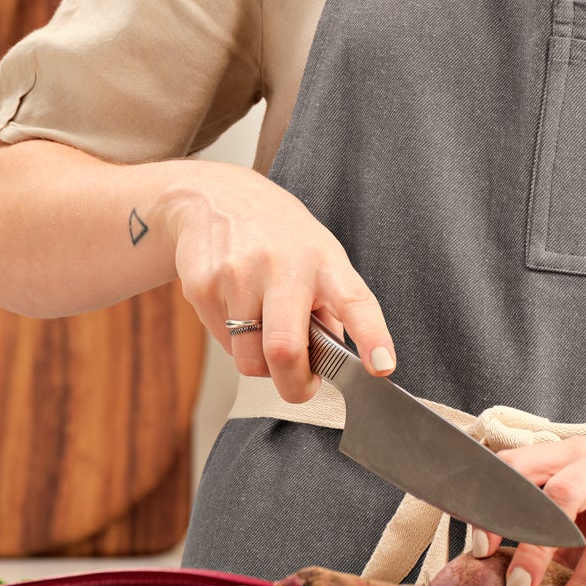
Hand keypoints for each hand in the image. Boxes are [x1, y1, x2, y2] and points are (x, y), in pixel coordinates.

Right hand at [153, 165, 395, 408]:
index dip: (371, 336)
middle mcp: (282, 266)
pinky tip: (236, 307)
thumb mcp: (319, 257)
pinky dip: (235, 341)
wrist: (215, 198)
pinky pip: (224, 344)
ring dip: (261, 363)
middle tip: (300, 387)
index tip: (382, 366)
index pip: (355, 301)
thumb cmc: (278, 236)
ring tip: (263, 332)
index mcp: (324, 262)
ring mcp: (237, 275)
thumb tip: (333, 364)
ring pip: (249, 359)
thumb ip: (329, 311)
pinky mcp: (203, 286)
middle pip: (285, 349)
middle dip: (294, 385)